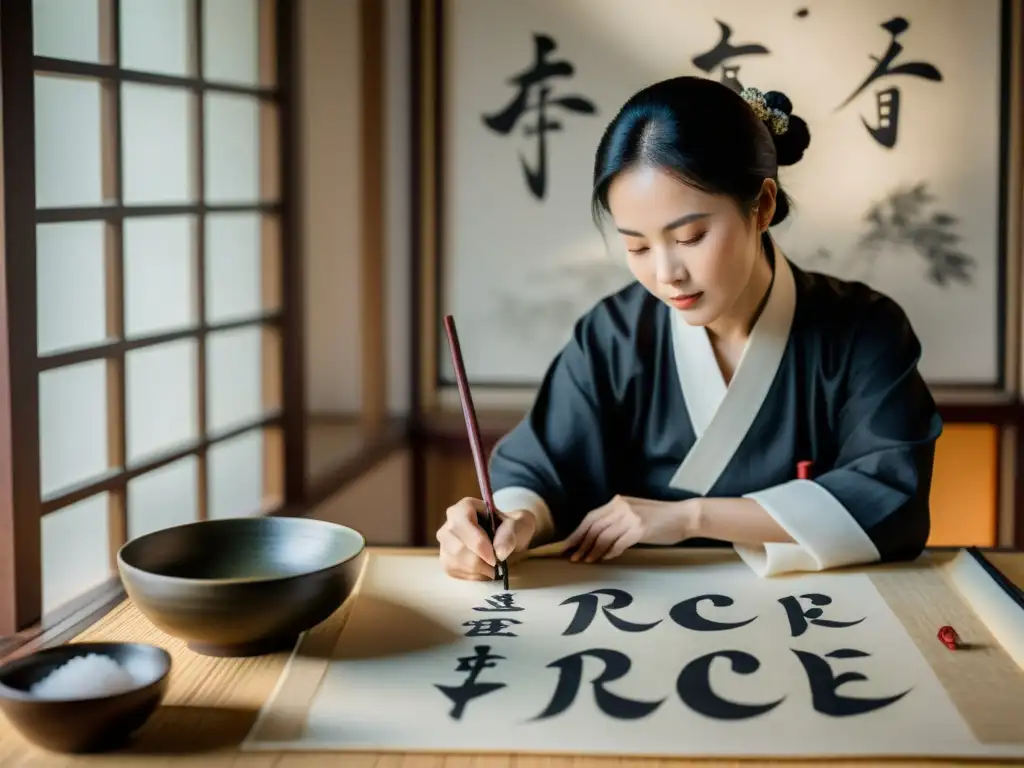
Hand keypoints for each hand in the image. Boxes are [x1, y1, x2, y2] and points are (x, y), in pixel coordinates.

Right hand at [436, 497, 536, 580]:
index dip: (476, 543)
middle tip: (498, 563)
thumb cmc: (510, 527)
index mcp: (465, 507)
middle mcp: (449, 523)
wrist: (506, 538)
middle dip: (480, 561)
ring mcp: (444, 542)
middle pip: (457, 547)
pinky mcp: (445, 560)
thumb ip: (509, 534)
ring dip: (478, 570)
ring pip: (455, 562)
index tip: (494, 558)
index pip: (461, 524)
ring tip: (492, 566)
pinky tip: (484, 570)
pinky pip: (455, 572)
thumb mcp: (517, 525)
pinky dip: (473, 576)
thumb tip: (499, 553)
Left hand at [563, 495, 694, 562]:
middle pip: (593, 527)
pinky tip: (606, 558)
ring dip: (593, 551)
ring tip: (586, 561)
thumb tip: (597, 537)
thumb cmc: (661, 518)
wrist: (685, 516)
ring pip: (603, 536)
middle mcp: (621, 507)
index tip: (567, 545)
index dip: (577, 532)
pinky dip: (610, 552)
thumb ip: (617, 519)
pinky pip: (618, 543)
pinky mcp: (640, 529)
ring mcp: (630, 517)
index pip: (591, 517)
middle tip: (572, 557)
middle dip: (580, 543)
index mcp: (618, 502)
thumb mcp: (635, 512)